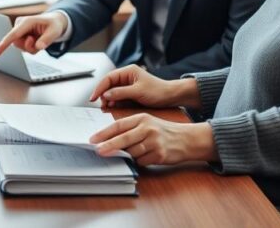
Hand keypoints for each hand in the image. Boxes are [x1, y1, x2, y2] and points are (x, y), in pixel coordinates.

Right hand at [0, 11, 67, 58]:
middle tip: (40, 42)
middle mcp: (19, 24)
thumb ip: (47, 40)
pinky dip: (30, 47)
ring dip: (30, 48)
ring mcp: (18, 30)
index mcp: (26, 22)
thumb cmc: (54, 25)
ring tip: (39, 39)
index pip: (12, 36)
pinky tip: (36, 40)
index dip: (2, 46)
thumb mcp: (55, 31)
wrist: (54, 22)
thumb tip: (39, 47)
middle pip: (17, 44)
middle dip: (28, 48)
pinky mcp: (19, 35)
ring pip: (19, 47)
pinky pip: (22, 47)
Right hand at [89, 65, 171, 108]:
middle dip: (103, 94)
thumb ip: (121, 93)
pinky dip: (114, 102)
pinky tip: (113, 107)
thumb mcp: (138, 92)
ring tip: (107, 107)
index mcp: (128, 71)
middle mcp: (127, 77)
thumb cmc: (158, 91)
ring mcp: (128, 85)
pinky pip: (118, 97)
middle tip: (101, 104)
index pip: (108, 78)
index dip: (99, 87)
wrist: (171, 97)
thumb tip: (106, 95)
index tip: (93, 97)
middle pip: (108, 84)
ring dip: (108, 99)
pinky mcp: (130, 93)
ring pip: (112, 91)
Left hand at [89, 114, 216, 165]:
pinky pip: (142, 161)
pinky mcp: (159, 154)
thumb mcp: (147, 123)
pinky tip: (145, 157)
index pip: (118, 125)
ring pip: (132, 152)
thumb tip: (109, 139)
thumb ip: (130, 129)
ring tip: (126, 154)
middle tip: (98, 151)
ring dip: (127, 156)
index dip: (104, 133)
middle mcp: (148, 128)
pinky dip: (139, 161)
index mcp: (142, 118)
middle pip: (123, 139)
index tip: (93, 139)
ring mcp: (154, 142)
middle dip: (109, 146)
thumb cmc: (163, 131)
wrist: (186, 138)